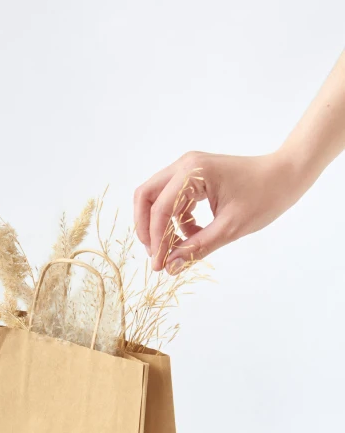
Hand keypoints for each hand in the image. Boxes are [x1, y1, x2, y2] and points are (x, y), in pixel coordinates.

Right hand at [133, 149, 305, 272]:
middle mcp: (185, 165)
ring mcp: (188, 168)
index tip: (159, 265)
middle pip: (146, 196)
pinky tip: (192, 236)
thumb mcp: (230, 228)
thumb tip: (170, 267)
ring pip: (157, 198)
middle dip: (147, 228)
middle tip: (155, 254)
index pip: (161, 208)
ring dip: (161, 225)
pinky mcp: (194, 176)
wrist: (286, 175)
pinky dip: (176, 220)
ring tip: (177, 249)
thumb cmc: (265, 197)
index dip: (156, 239)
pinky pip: (173, 199)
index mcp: (193, 172)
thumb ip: (197, 248)